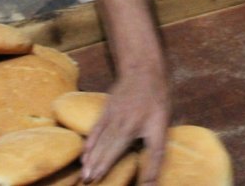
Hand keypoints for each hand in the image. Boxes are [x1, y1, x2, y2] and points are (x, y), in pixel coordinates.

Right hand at [81, 65, 169, 183]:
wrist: (143, 69)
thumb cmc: (157, 98)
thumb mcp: (161, 126)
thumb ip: (156, 155)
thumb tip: (152, 179)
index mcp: (132, 129)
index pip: (115, 153)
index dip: (108, 167)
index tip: (99, 180)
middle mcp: (119, 124)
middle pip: (105, 149)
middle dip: (96, 167)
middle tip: (85, 182)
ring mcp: (110, 116)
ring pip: (99, 140)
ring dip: (91, 157)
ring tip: (83, 173)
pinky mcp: (106, 110)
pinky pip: (96, 129)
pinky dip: (90, 142)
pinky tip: (85, 152)